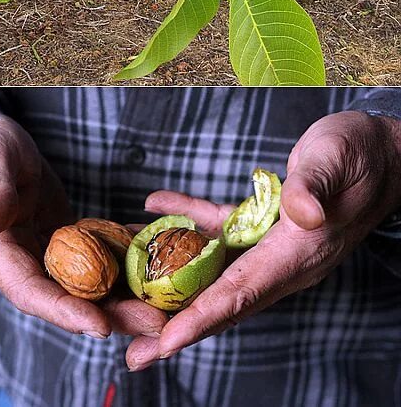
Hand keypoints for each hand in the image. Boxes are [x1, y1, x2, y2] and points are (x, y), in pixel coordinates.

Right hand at [0, 107, 165, 339]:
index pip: (30, 292)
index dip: (65, 311)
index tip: (100, 326)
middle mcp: (20, 264)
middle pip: (66, 298)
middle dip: (111, 314)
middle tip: (156, 324)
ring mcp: (42, 254)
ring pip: (86, 284)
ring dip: (125, 296)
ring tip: (166, 305)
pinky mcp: (62, 240)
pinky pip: (94, 256)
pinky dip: (124, 260)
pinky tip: (157, 258)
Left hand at [126, 111, 400, 369]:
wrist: (381, 152)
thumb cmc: (359, 153)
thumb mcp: (336, 159)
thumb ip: (314, 186)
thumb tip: (303, 213)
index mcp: (299, 251)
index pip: (243, 292)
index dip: (203, 318)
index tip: (166, 342)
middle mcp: (284, 260)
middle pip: (223, 301)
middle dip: (178, 328)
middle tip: (134, 353)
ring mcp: (273, 246)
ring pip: (216, 274)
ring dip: (174, 288)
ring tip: (129, 303)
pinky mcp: (266, 225)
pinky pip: (220, 233)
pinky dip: (187, 224)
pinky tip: (156, 207)